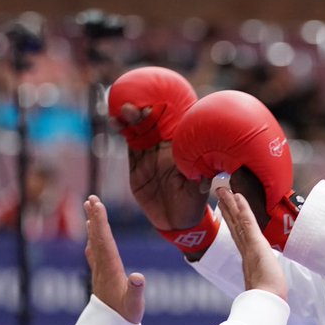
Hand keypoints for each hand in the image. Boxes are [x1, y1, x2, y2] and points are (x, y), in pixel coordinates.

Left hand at [84, 195, 145, 323]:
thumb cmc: (126, 315)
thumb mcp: (135, 305)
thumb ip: (136, 290)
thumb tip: (138, 276)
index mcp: (111, 269)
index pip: (105, 240)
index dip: (101, 222)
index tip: (97, 205)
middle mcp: (102, 266)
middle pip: (97, 237)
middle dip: (94, 217)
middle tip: (91, 198)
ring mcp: (99, 270)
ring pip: (94, 242)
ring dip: (92, 224)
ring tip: (88, 208)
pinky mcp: (100, 275)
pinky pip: (95, 251)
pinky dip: (93, 239)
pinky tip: (91, 234)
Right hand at [116, 103, 208, 230]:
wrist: (174, 220)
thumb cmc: (192, 202)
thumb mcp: (198, 189)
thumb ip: (200, 177)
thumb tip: (209, 171)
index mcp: (183, 147)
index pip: (176, 123)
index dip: (168, 110)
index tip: (159, 103)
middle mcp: (166, 145)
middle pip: (155, 121)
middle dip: (145, 110)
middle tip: (136, 105)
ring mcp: (150, 151)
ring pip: (139, 128)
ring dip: (131, 117)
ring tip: (124, 110)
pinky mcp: (136, 161)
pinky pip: (129, 142)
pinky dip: (122, 130)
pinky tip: (115, 122)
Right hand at [216, 186, 286, 301]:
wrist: (267, 301)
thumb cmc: (268, 296)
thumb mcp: (265, 283)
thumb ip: (261, 279)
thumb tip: (261, 283)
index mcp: (249, 256)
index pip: (239, 232)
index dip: (231, 218)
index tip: (225, 206)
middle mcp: (246, 249)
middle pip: (234, 224)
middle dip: (226, 208)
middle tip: (219, 191)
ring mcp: (249, 246)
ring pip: (238, 221)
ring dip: (230, 204)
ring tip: (222, 189)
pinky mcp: (255, 245)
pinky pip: (248, 223)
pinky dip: (243, 210)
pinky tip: (238, 197)